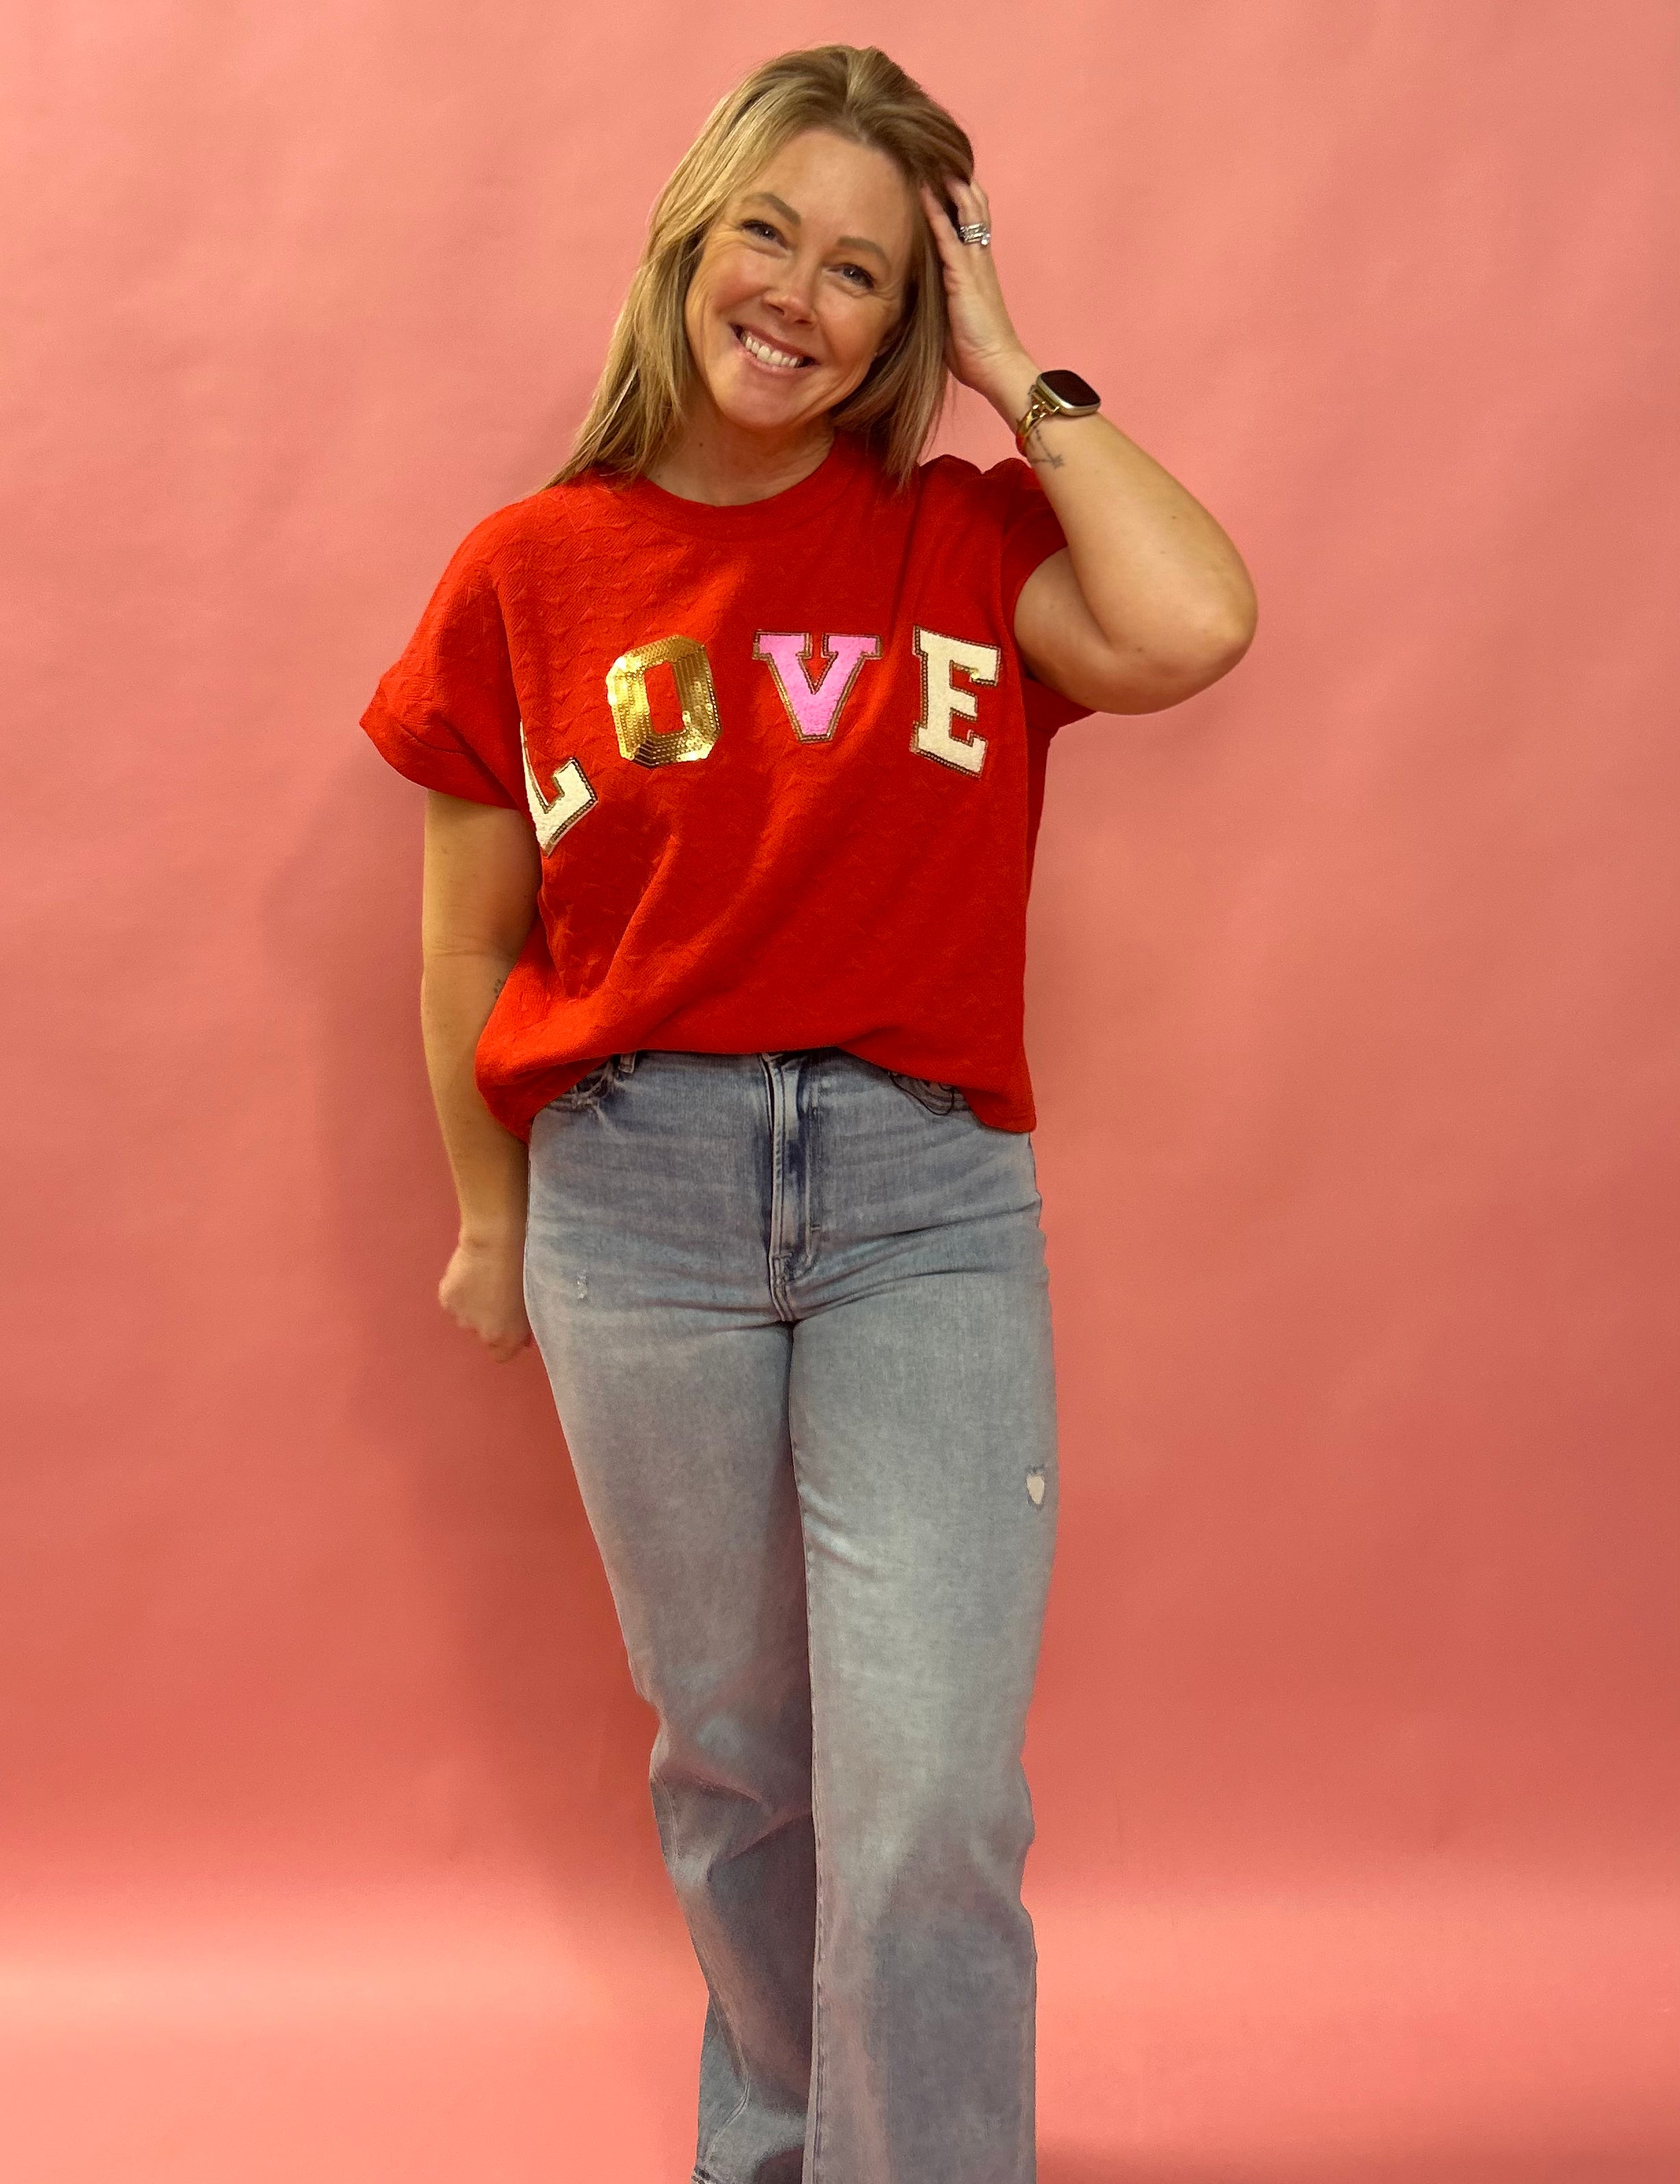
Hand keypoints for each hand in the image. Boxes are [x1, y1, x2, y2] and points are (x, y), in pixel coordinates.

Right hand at [438, 1234, 531, 1363]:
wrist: (496, 1242)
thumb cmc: (523, 1267)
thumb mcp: (533, 1300)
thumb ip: (524, 1325)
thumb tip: (523, 1337)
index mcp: (506, 1337)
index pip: (501, 1356)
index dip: (505, 1341)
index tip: (508, 1325)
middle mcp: (481, 1333)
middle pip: (482, 1335)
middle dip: (488, 1321)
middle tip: (497, 1296)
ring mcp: (461, 1317)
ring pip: (465, 1318)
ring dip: (472, 1306)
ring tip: (483, 1281)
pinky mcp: (447, 1300)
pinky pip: (453, 1302)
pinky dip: (458, 1293)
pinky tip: (469, 1275)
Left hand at [916, 173, 1035, 410]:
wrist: (996, 366)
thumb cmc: (975, 351)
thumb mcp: (952, 317)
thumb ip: (940, 297)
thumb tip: (917, 293)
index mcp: (978, 268)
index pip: (971, 221)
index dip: (960, 196)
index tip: (944, 173)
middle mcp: (979, 259)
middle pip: (974, 206)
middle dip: (958, 179)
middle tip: (939, 152)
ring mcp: (974, 265)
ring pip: (966, 212)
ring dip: (950, 184)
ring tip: (933, 157)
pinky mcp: (964, 276)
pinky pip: (948, 236)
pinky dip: (935, 211)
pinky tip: (924, 191)